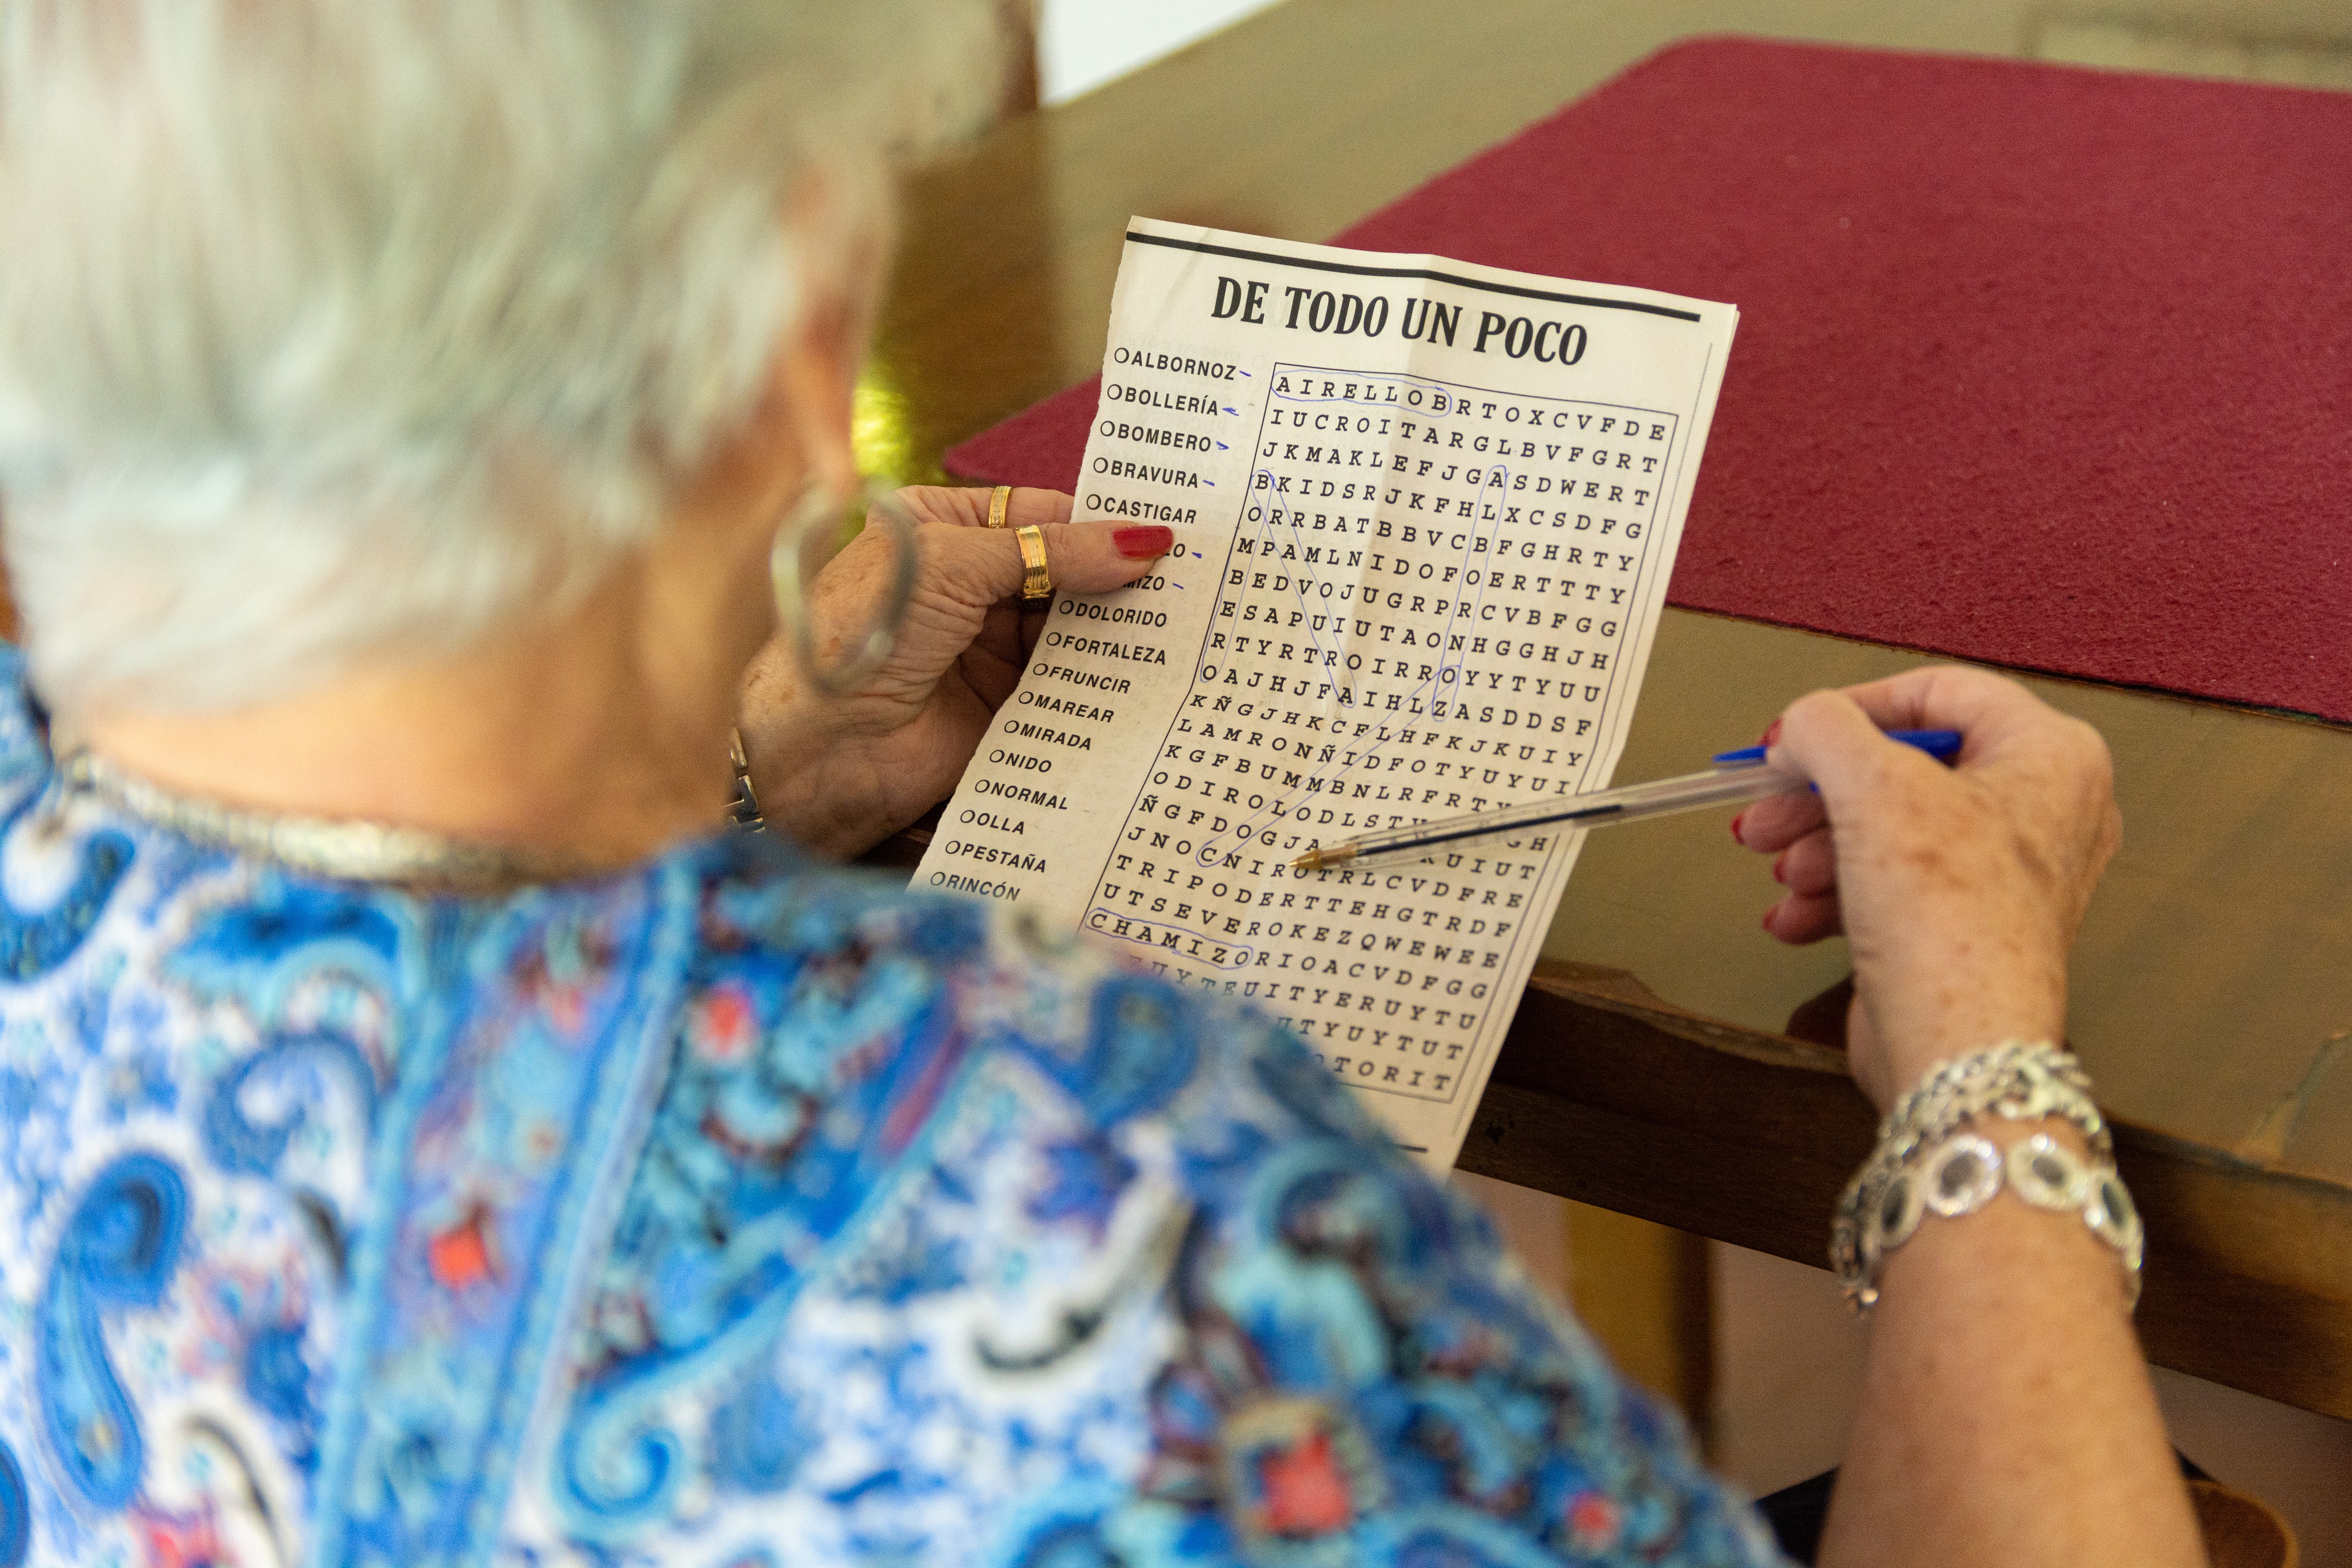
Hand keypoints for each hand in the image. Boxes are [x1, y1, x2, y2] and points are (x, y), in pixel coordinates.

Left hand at [738, 486, 1170, 857]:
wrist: (820, 745)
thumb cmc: (861, 632)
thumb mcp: (954, 563)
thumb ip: (1050, 552)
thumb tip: (1141, 542)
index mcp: (945, 529)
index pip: (1042, 515)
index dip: (1102, 522)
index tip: (1169, 529)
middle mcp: (970, 585)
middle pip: (1065, 573)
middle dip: (1119, 577)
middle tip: (1194, 576)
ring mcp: (988, 648)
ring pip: (1073, 630)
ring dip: (1121, 630)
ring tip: (1189, 620)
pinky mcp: (1005, 706)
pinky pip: (1069, 686)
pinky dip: (1107, 681)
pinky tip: (1155, 670)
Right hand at [1731, 666, 2120, 1110]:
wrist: (1959, 1049)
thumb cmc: (1952, 924)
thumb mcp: (1871, 787)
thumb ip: (1825, 729)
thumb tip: (1803, 722)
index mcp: (2052, 755)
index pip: (1941, 693)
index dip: (1857, 707)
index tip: (1801, 732)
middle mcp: (2044, 810)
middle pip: (1904, 769)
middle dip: (1821, 794)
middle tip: (1767, 807)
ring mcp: (2008, 874)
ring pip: (1891, 831)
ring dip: (1819, 849)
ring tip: (1780, 871)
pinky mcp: (1970, 926)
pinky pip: (1895, 887)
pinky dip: (1839, 896)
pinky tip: (1795, 916)